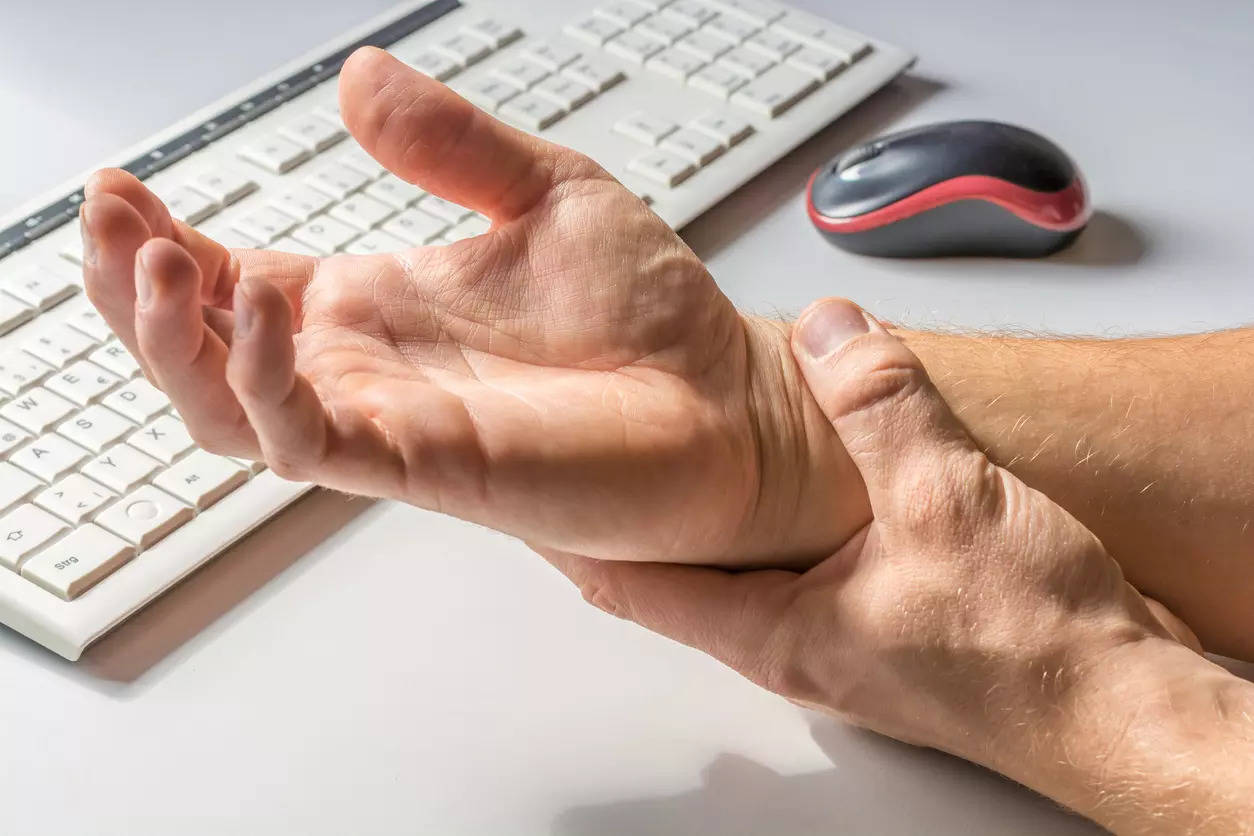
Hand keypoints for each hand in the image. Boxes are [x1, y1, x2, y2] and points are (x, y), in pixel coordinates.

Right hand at [80, 47, 862, 566]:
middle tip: (110, 222)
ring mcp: (390, 422)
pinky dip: (270, 383)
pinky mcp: (426, 466)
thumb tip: (358, 77)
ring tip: (155, 262)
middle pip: (205, 349)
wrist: (726, 403)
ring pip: (230, 408)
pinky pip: (310, 441)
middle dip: (135, 292)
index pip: (236, 279)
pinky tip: (270, 309)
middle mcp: (369, 368)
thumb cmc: (650, 317)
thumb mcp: (548, 192)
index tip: (124, 186)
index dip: (165, 242)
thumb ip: (452, 143)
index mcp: (380, 306)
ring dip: (175, 343)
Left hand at [542, 298, 1221, 828]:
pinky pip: (803, 555)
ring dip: (706, 508)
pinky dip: (776, 512)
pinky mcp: (882, 617)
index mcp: (774, 631)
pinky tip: (796, 471)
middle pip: (674, 571)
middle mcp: (791, 641)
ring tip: (678, 445)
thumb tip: (833, 331)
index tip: (523, 487)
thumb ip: (881, 404)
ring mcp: (836, 634)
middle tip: (594, 446)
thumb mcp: (947, 499)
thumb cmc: (1034, 650)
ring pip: (738, 562)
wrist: (1117, 701)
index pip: (631, 581)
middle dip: (632, 509)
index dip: (569, 531)